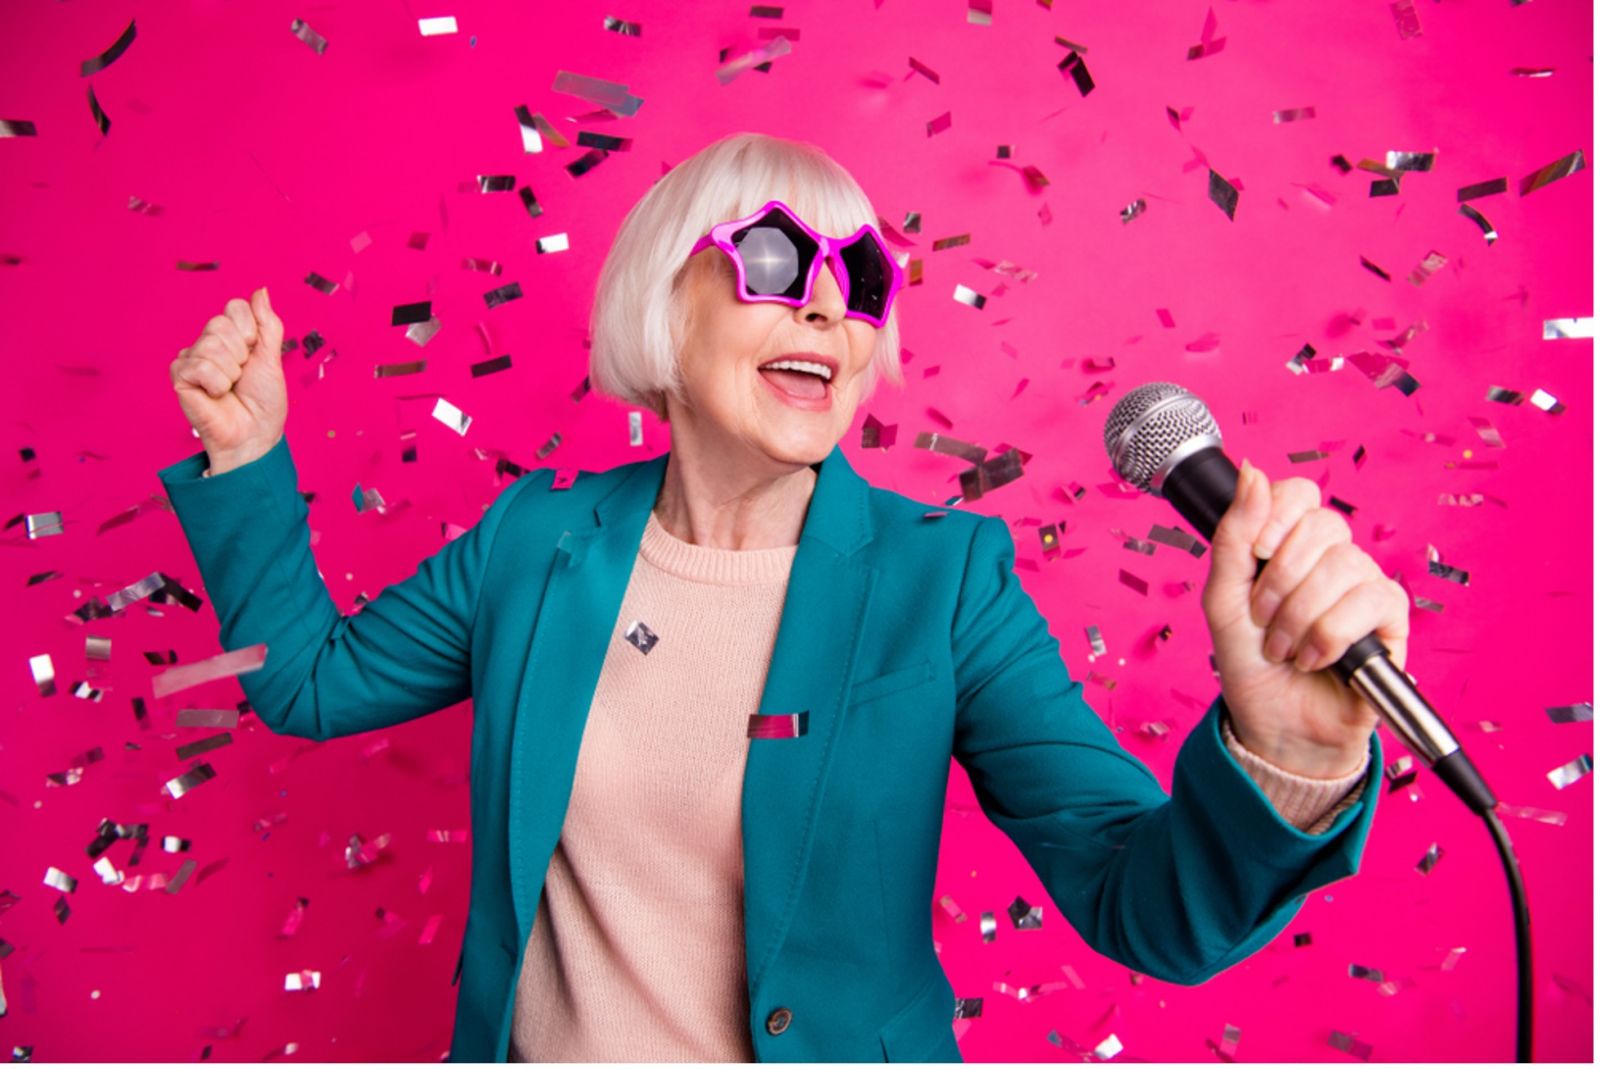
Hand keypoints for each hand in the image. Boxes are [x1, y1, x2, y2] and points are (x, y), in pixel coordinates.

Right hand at [169, 286, 286, 471]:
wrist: (255, 434)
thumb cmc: (264, 401)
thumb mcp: (272, 358)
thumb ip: (267, 324)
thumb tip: (261, 290)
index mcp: (231, 335)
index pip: (235, 307)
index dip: (251, 332)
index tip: (255, 356)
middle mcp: (208, 343)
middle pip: (221, 324)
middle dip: (241, 354)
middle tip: (241, 377)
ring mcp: (191, 358)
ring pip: (211, 345)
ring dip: (230, 373)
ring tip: (230, 388)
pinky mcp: (179, 376)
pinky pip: (200, 366)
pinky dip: (216, 384)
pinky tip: (215, 395)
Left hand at [1199, 459, 1409, 777]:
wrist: (1273, 723)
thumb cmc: (1250, 662)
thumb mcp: (1222, 598)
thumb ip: (1234, 535)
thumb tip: (1253, 472)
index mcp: (1290, 544)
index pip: (1299, 494)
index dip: (1275, 518)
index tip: (1256, 555)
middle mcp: (1331, 559)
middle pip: (1324, 526)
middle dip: (1280, 580)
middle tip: (1263, 618)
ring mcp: (1363, 586)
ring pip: (1345, 565)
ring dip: (1300, 615)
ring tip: (1284, 648)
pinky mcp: (1390, 620)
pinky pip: (1371, 600)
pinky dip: (1330, 635)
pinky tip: (1316, 658)